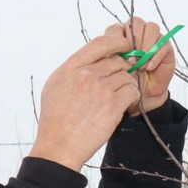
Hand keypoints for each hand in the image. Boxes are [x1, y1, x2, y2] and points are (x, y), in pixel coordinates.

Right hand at [28, 33, 139, 171]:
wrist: (59, 145)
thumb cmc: (55, 119)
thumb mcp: (55, 86)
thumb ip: (73, 69)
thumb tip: (89, 60)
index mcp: (71, 67)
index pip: (101, 43)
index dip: (118, 41)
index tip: (125, 45)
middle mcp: (87, 74)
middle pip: (117, 60)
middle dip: (122, 70)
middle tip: (119, 83)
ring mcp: (101, 89)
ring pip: (127, 76)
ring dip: (127, 85)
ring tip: (118, 98)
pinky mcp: (113, 105)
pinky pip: (132, 91)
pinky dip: (132, 97)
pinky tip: (124, 105)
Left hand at [105, 18, 176, 115]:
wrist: (143, 95)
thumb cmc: (128, 80)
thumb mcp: (116, 67)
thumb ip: (114, 54)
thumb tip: (118, 50)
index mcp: (122, 35)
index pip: (120, 26)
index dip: (120, 38)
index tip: (119, 55)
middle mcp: (138, 33)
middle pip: (137, 23)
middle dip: (134, 41)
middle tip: (132, 59)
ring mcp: (153, 38)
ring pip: (152, 28)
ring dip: (146, 46)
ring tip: (142, 64)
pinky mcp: (165, 47)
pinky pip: (163, 43)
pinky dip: (156, 56)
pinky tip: (149, 67)